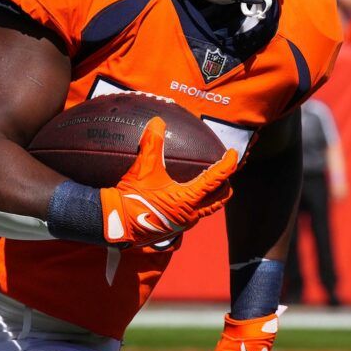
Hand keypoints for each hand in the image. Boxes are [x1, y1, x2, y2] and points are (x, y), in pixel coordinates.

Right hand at [100, 118, 237, 247]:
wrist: (116, 224)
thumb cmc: (132, 198)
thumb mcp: (143, 169)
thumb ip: (152, 144)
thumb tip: (157, 122)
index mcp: (188, 199)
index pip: (215, 179)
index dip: (227, 165)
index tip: (233, 153)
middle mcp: (191, 214)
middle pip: (220, 198)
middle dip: (225, 183)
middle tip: (223, 170)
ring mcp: (184, 224)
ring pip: (209, 208)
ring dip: (213, 195)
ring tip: (209, 182)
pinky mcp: (175, 228)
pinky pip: (195, 214)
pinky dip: (198, 202)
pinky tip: (187, 195)